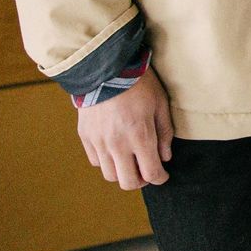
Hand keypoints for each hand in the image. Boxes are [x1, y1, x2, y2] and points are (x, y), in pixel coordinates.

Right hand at [77, 66, 173, 189]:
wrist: (107, 68)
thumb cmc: (140, 84)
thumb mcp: (161, 104)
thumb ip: (164, 133)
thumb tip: (165, 157)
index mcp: (140, 136)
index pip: (150, 173)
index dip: (160, 178)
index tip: (163, 175)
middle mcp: (117, 144)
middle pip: (128, 182)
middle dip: (141, 181)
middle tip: (147, 171)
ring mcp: (99, 142)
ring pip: (109, 175)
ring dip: (122, 172)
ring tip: (131, 160)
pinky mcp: (85, 137)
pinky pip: (96, 161)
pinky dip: (107, 161)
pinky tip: (115, 150)